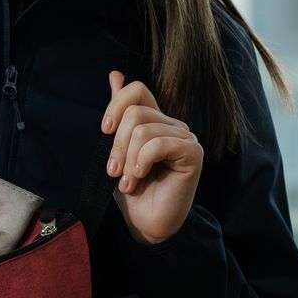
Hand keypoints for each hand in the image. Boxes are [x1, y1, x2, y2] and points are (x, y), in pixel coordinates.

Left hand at [101, 71, 202, 243]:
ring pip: (142, 129)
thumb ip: (119, 114)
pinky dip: (141, 162)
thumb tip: (115, 74)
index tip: (104, 131)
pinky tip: (140, 178)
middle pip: (135, 112)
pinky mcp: (192, 154)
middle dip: (117, 145)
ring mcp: (185, 138)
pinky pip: (157, 144)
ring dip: (128, 160)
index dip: (116, 104)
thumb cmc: (131, 189)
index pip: (137, 90)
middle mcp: (172, 125)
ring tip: (128, 181)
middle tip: (114, 171)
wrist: (144, 223)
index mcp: (154, 121)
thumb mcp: (116, 150)